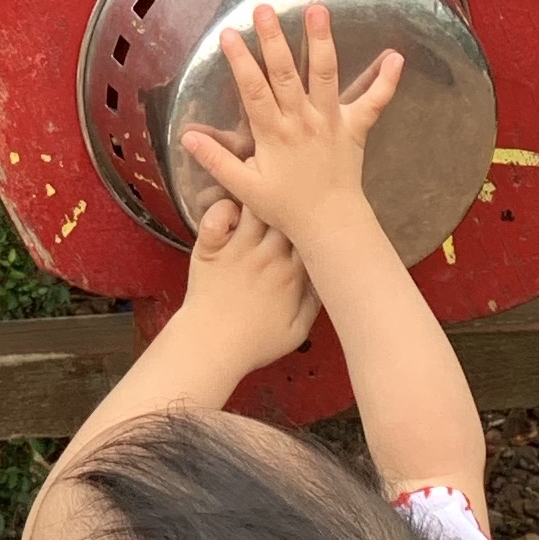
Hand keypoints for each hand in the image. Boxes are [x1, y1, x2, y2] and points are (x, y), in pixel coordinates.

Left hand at [173, 195, 320, 373]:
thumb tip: (327, 280)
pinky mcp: (211, 248)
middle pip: (285, 215)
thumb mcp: (297, 331)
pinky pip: (217, 216)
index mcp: (293, 274)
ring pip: (255, 208)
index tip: (310, 217)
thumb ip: (315, 303)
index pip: (309, 236)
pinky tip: (229, 210)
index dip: (310, 222)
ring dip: (256, 197)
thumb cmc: (255, 342)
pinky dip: (222, 207)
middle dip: (287, 202)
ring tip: (258, 193)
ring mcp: (238, 249)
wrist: (212, 346)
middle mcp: (269, 256)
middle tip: (285, 197)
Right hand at [179, 2, 404, 271]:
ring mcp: (330, 121)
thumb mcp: (244, 188)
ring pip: (324, 76)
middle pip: (285, 73)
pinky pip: (373, 103)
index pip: (252, 90)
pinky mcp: (355, 128)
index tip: (228, 34)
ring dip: (321, 42)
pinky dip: (386, 81)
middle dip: (273, 39)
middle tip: (265, 8)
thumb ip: (216, 161)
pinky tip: (396, 57)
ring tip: (318, 10)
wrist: (329, 224)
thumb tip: (187, 136)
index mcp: (273, 133)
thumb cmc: (285, 206)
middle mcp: (302, 120)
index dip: (240, 61)